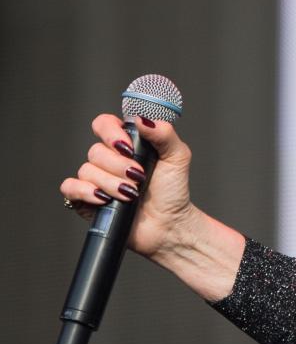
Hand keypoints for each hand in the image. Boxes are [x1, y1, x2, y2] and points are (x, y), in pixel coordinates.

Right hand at [60, 114, 196, 258]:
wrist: (168, 224)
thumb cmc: (173, 190)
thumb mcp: (177, 157)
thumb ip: (164, 134)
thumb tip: (141, 119)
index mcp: (127, 144)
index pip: (104, 124)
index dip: (111, 132)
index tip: (129, 147)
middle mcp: (108, 159)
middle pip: (96, 150)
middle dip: (119, 166)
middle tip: (139, 177)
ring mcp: (95, 179)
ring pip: (87, 170)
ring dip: (111, 183)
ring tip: (131, 194)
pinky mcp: (85, 199)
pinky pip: (70, 187)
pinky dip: (86, 191)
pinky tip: (104, 199)